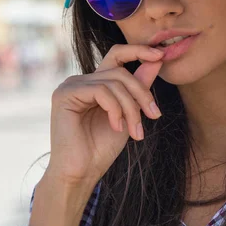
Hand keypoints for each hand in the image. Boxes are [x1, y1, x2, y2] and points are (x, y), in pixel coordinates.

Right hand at [46, 44, 164, 190]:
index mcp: (94, 83)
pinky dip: (115, 110)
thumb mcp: (129, 114)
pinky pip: (101, 91)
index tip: (161, 55)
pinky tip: (116, 127)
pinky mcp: (65, 94)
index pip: (117, 56)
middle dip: (142, 93)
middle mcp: (80, 80)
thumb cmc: (101, 148)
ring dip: (131, 108)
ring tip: (135, 131)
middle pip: (120, 71)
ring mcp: (71, 86)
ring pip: (114, 82)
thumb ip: (139, 87)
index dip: (138, 51)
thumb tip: (157, 60)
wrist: (81, 174)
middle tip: (154, 116)